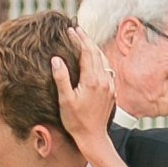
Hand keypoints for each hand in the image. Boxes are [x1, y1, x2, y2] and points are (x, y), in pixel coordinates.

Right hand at [52, 34, 117, 152]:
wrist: (93, 137)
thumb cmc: (76, 121)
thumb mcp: (65, 100)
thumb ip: (61, 78)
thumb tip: (56, 59)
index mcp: (92, 80)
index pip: (86, 52)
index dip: (78, 39)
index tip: (70, 30)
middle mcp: (104, 80)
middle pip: (96, 53)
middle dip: (86, 39)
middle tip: (76, 29)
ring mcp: (109, 85)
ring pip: (103, 60)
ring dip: (94, 48)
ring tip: (84, 40)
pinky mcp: (111, 91)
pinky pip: (106, 69)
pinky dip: (99, 59)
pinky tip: (94, 59)